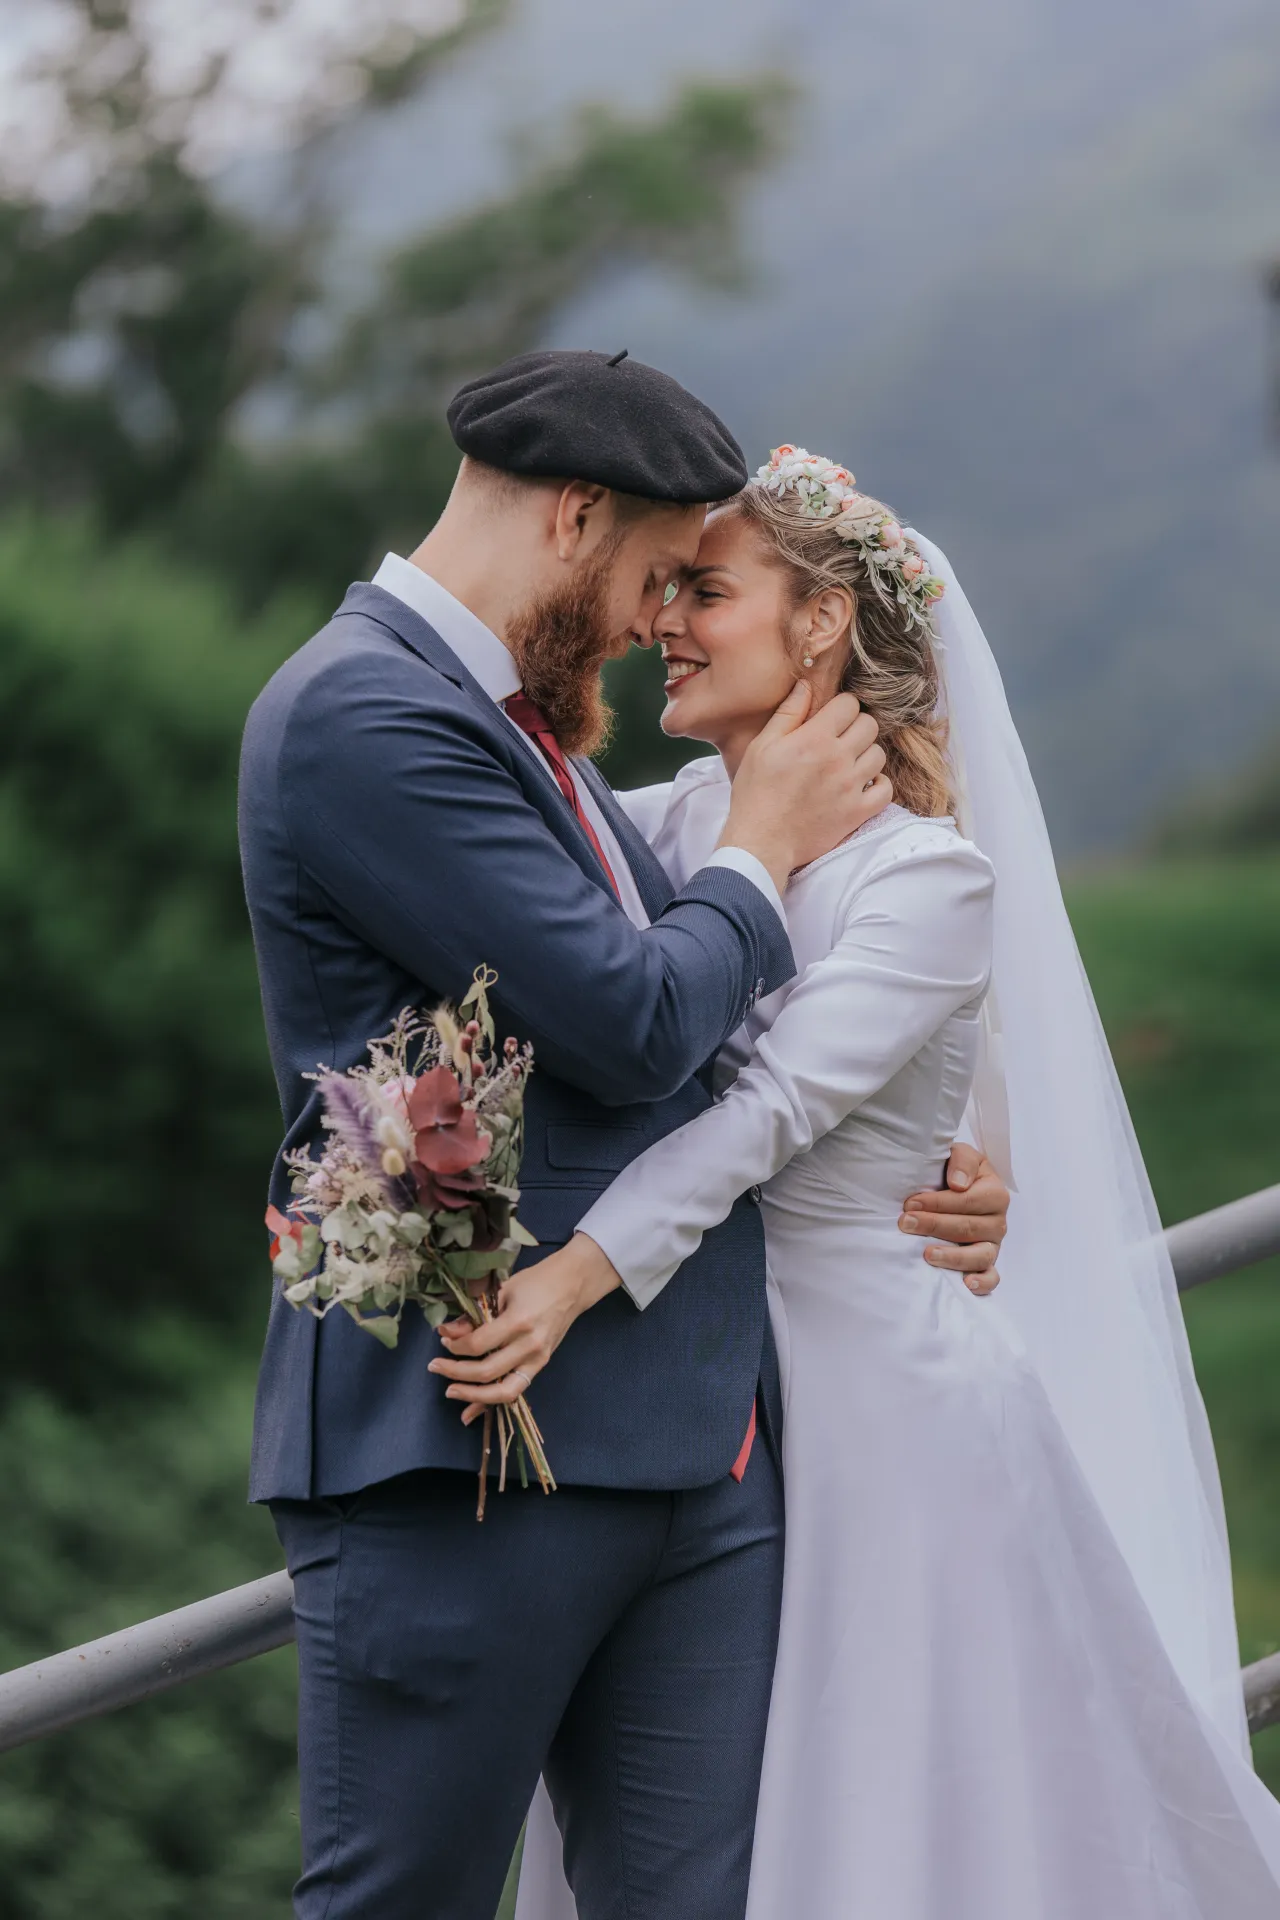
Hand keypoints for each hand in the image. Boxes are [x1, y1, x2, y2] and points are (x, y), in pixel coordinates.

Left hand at [427, 1233, 621, 1423]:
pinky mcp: (541, 1366)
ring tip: (450, 1392)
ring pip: (503, 1392)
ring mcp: (538, 1359)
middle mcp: (530, 1346)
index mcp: (519, 1322)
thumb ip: (475, 1314)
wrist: (572, 1285)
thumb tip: (448, 1332)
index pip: (479, 1344)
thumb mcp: (503, 1290)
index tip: (443, 1340)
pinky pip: (514, 1391)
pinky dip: (491, 1402)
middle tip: (435, 1366)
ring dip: (472, 1395)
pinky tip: (471, 1411)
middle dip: (455, 1372)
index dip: (456, 1347)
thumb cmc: (537, 1281)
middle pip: (487, 1372)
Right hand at [719, 682, 891, 891]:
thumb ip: (788, 713)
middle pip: (870, 725)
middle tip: (841, 739)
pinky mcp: (858, 812)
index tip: (831, 718)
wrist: (761, 841)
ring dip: (866, 755)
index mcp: (814, 738)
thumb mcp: (762, 746)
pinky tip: (862, 785)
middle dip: (856, 727)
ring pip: (879, 754)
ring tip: (848, 763)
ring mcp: (851, 786)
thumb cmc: (756, 793)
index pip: (849, 704)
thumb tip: (806, 685)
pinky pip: (886, 789)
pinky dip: (878, 785)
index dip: (841, 707)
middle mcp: (838, 759)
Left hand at [899, 1142, 1007, 1294]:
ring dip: (953, 1257)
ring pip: (980, 1255)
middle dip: (934, 1225)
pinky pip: (992, 1278)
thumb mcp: (961, 1154)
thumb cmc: (956, 1172)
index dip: (938, 1203)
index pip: (967, 1200)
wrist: (957, 1186)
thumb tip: (958, 1184)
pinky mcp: (987, 1264)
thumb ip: (962, 1160)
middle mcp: (997, 1221)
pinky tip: (966, 1284)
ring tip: (927, 1254)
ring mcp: (993, 1245)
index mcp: (994, 1193)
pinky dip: (983, 1282)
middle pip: (968, 1228)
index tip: (910, 1203)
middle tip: (905, 1223)